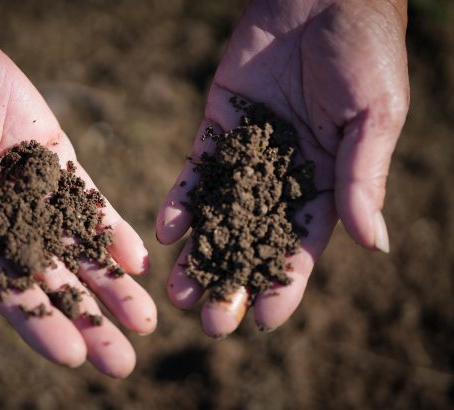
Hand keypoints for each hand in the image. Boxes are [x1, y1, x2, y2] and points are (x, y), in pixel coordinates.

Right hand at [0, 0, 154, 377]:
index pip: (13, 297)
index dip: (43, 327)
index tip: (75, 356)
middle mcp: (11, 230)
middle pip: (56, 284)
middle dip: (89, 319)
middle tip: (122, 360)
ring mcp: (40, 199)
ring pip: (81, 250)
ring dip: (112, 285)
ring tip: (144, 319)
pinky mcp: (62, 167)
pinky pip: (92, 204)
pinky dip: (113, 231)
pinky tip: (138, 261)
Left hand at [156, 0, 408, 336]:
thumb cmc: (364, 51)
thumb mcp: (374, 116)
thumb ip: (363, 177)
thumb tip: (372, 243)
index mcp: (328, 181)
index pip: (303, 246)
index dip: (284, 285)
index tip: (262, 322)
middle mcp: (284, 175)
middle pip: (253, 240)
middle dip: (231, 281)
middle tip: (209, 322)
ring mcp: (248, 153)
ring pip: (219, 214)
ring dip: (198, 253)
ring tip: (177, 292)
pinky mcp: (218, 126)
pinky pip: (197, 169)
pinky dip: (182, 200)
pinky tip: (167, 230)